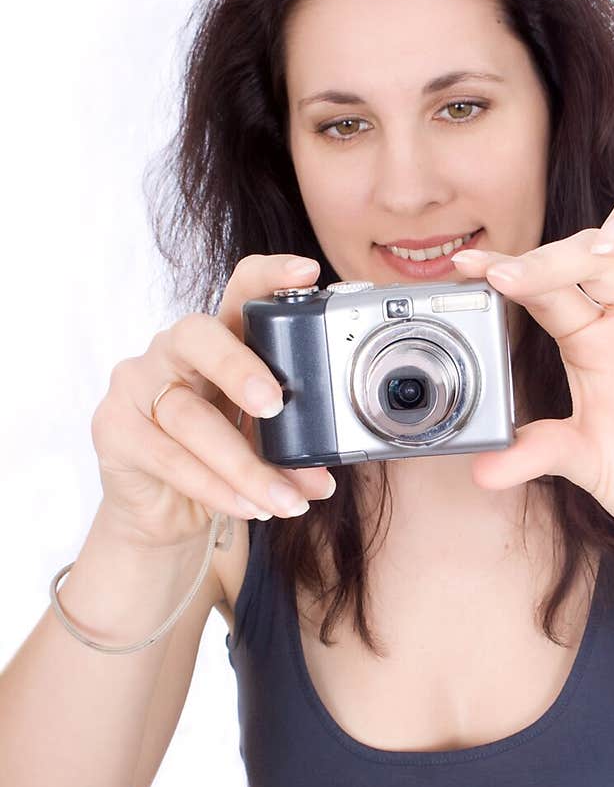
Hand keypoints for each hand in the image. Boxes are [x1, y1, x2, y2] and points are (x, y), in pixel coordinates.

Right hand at [90, 254, 336, 548]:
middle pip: (199, 336)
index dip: (271, 276)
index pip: (240, 289)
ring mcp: (137, 384)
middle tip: (277, 405)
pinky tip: (249, 506)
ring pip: (191, 418)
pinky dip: (216, 487)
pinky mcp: (115, 429)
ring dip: (245, 465)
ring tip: (286, 499)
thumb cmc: (221, 460)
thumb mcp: (264, 441)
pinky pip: (170, 458)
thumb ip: (292, 444)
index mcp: (220, 338)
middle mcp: (174, 350)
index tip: (308, 273)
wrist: (164, 512)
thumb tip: (324, 474)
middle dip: (241, 369)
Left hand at [451, 195, 613, 563]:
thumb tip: (479, 470)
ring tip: (607, 240)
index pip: (548, 287)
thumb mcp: (584, 462)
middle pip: (602, 254)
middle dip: (558, 255)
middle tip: (520, 276)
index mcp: (593, 339)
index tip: (469, 268)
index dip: (511, 270)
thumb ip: (535, 453)